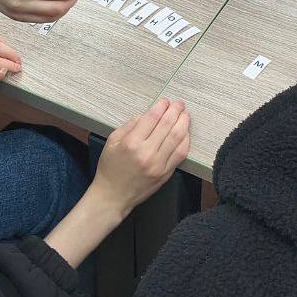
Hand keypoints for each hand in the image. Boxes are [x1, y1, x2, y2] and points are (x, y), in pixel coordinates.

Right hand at [89, 98, 190, 217]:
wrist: (113, 196)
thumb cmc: (110, 168)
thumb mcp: (112, 142)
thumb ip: (129, 125)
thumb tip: (147, 115)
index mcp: (131, 143)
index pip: (152, 119)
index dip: (161, 107)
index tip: (165, 101)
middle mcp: (147, 153)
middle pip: (167, 126)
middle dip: (175, 111)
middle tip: (178, 104)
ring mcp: (159, 165)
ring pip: (177, 138)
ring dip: (183, 123)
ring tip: (185, 114)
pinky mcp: (166, 173)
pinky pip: (181, 153)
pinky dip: (185, 140)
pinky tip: (185, 132)